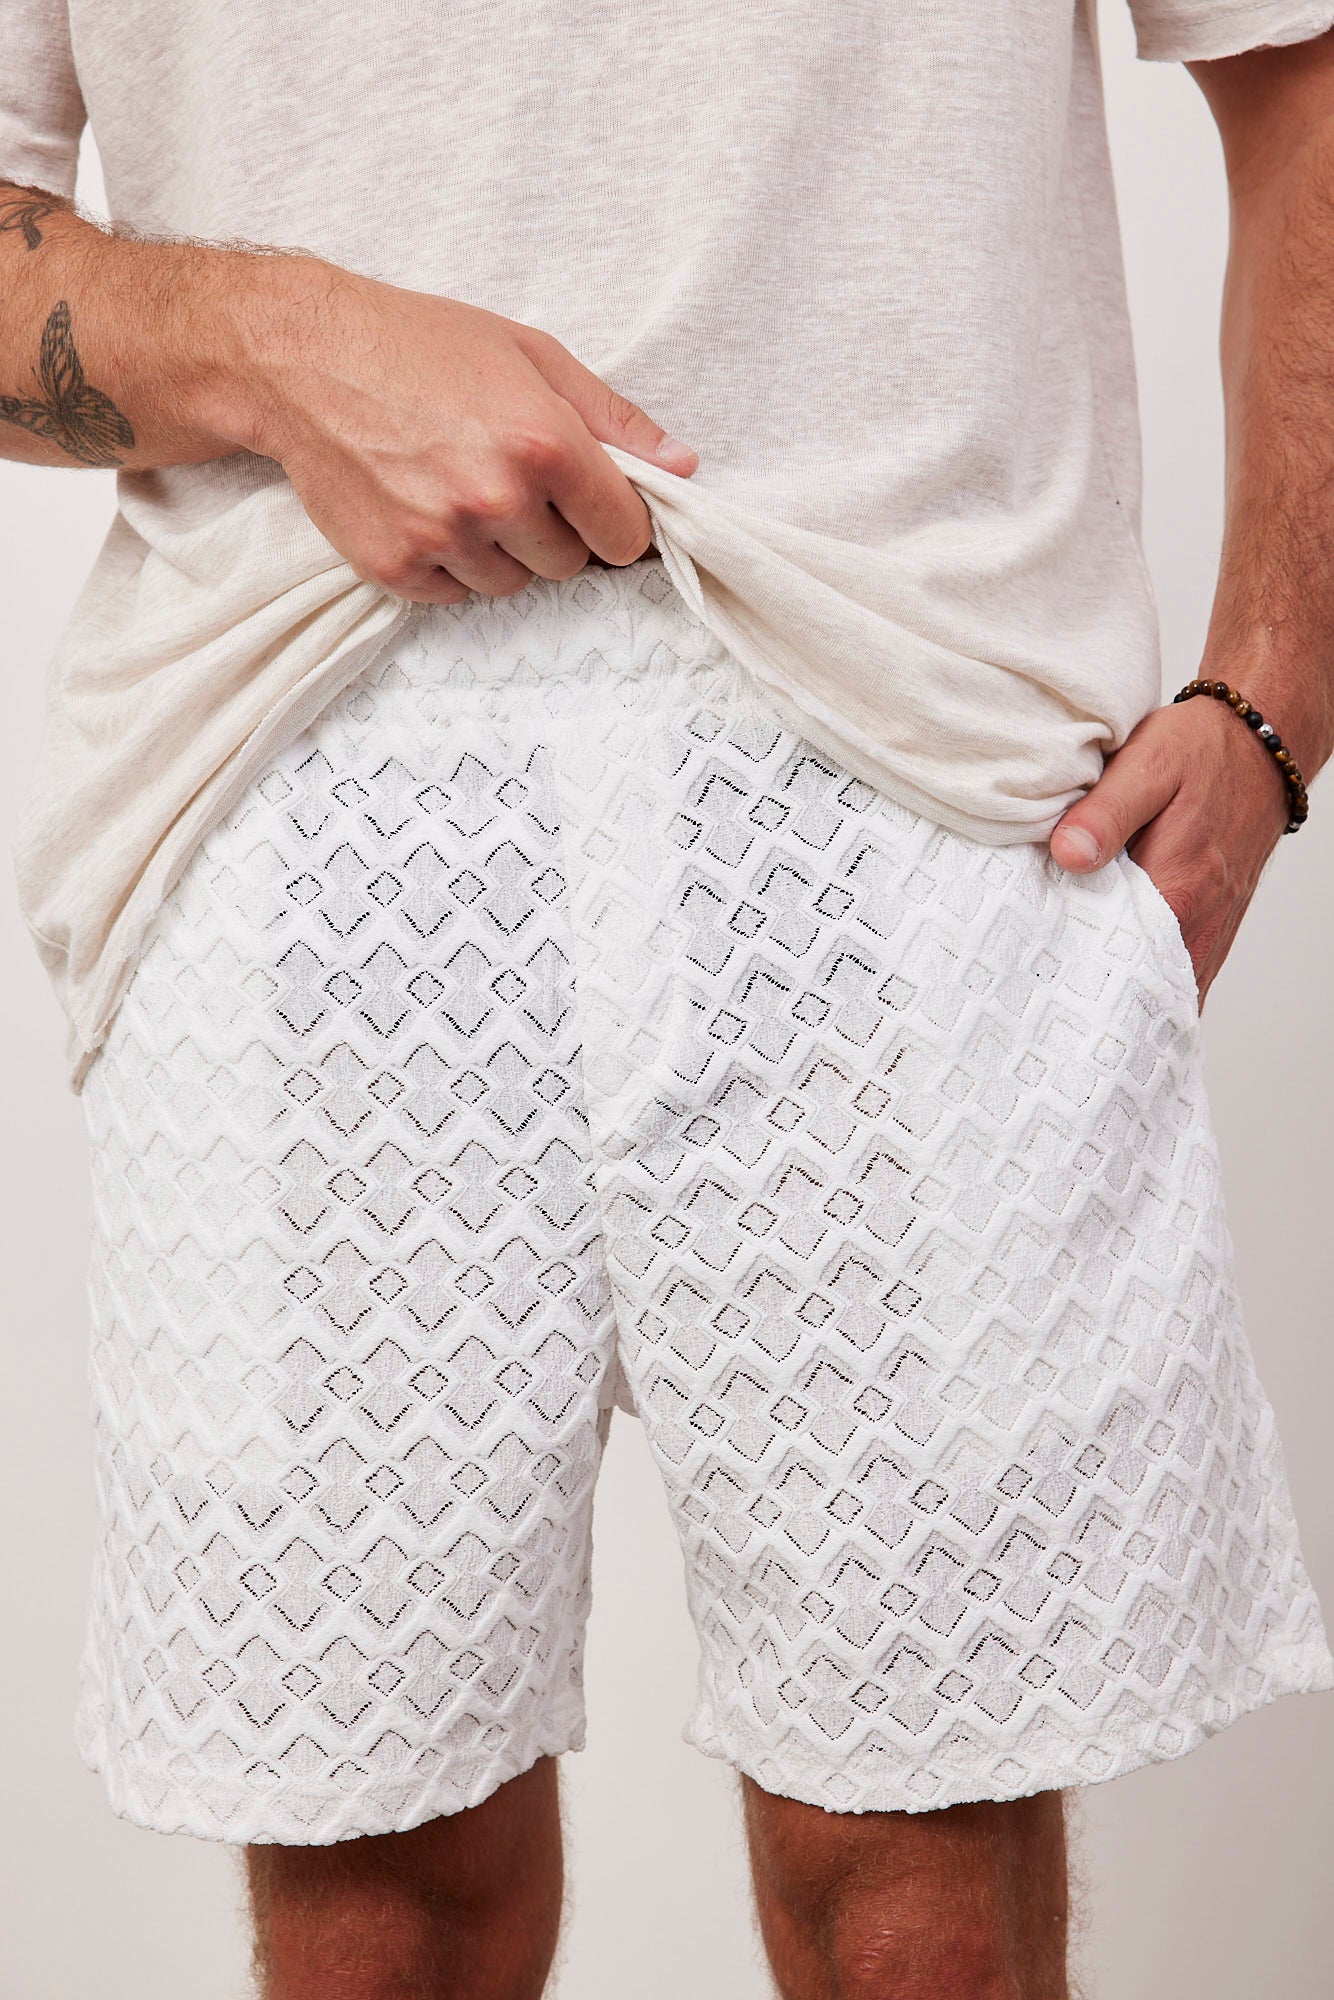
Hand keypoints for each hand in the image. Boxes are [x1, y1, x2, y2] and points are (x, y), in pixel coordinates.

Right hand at [226, 259, 698, 602]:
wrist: (303, 358)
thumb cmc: (421, 344)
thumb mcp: (531, 355)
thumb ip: (613, 419)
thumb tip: (683, 466)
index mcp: (544, 444)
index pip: (624, 535)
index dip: (616, 522)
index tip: (595, 505)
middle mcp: (496, 499)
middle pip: (569, 565)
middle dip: (553, 530)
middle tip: (507, 476)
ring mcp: (443, 539)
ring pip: (512, 584)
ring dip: (500, 550)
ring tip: (458, 486)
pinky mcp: (396, 568)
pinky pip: (455, 595)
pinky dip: (449, 564)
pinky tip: (422, 506)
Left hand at [1048, 692, 1293, 1005]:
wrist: (1259, 747)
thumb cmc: (1202, 752)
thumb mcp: (1148, 764)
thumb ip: (1105, 813)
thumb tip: (1067, 854)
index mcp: (1178, 891)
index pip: (1116, 959)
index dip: (1071, 968)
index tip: (1034, 967)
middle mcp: (1200, 923)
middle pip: (1134, 983)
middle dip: (1088, 988)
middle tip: (1040, 981)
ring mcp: (1210, 932)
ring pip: (1156, 985)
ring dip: (1117, 987)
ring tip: (1067, 981)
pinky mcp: (1213, 930)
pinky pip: (1174, 973)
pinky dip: (1143, 977)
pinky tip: (1108, 966)